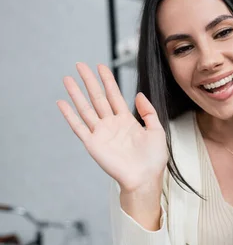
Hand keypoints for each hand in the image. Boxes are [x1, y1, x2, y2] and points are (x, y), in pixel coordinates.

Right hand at [57, 63, 167, 193]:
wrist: (145, 178)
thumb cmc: (153, 159)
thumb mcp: (157, 131)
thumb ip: (148, 112)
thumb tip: (138, 94)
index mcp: (127, 121)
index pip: (114, 95)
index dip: (108, 80)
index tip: (101, 66)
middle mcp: (112, 125)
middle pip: (98, 98)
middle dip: (89, 81)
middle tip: (81, 65)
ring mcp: (101, 133)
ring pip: (86, 109)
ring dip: (76, 94)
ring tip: (68, 78)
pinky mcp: (93, 144)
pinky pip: (79, 127)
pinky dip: (70, 115)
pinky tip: (62, 103)